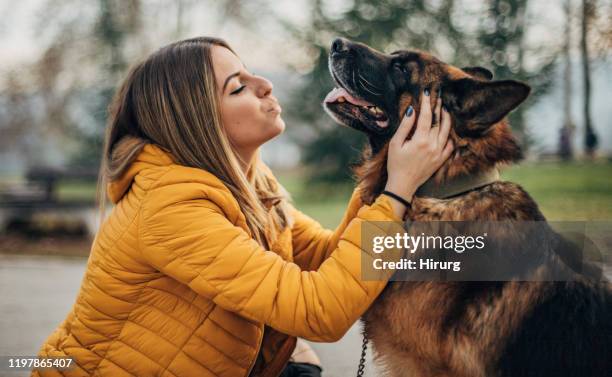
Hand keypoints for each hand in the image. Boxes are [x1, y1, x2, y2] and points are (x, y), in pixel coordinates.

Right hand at [384, 89, 453, 216]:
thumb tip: (412, 110)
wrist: (403, 185)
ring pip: (448, 131)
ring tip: (445, 109)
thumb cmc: (395, 164)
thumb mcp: (395, 144)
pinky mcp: (441, 160)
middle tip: (439, 97)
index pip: (426, 116)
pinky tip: (448, 130)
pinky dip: (450, 136)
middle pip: (439, 121)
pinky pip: (450, 145)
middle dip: (438, 107)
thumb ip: (405, 126)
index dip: (427, 102)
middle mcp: (433, 145)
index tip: (427, 92)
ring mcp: (439, 153)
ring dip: (447, 119)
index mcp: (420, 140)